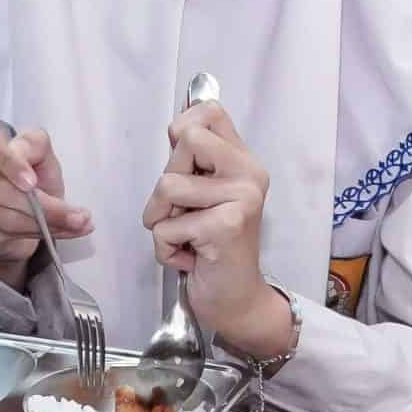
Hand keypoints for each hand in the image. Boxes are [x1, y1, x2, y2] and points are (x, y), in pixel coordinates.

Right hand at [0, 122, 91, 285]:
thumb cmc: (33, 174)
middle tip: (70, 215)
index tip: (32, 183)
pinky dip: (27, 234)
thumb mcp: (43, 156)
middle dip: (34, 204)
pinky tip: (45, 232)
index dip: (7, 161)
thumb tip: (35, 178)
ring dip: (36, 222)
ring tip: (68, 225)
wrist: (23, 211)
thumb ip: (38, 152)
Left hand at [142, 102, 271, 344]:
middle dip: (166, 184)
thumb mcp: (206, 194)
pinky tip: (191, 257)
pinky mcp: (226, 226)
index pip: (209, 112)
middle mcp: (250, 173)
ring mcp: (242, 198)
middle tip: (185, 213)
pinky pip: (165, 227)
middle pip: (184, 140)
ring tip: (186, 237)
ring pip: (167, 185)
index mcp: (244, 160)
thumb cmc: (213, 247)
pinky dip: (165, 250)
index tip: (186, 166)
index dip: (182, 131)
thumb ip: (196, 161)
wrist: (236, 299)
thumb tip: (178, 123)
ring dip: (161, 221)